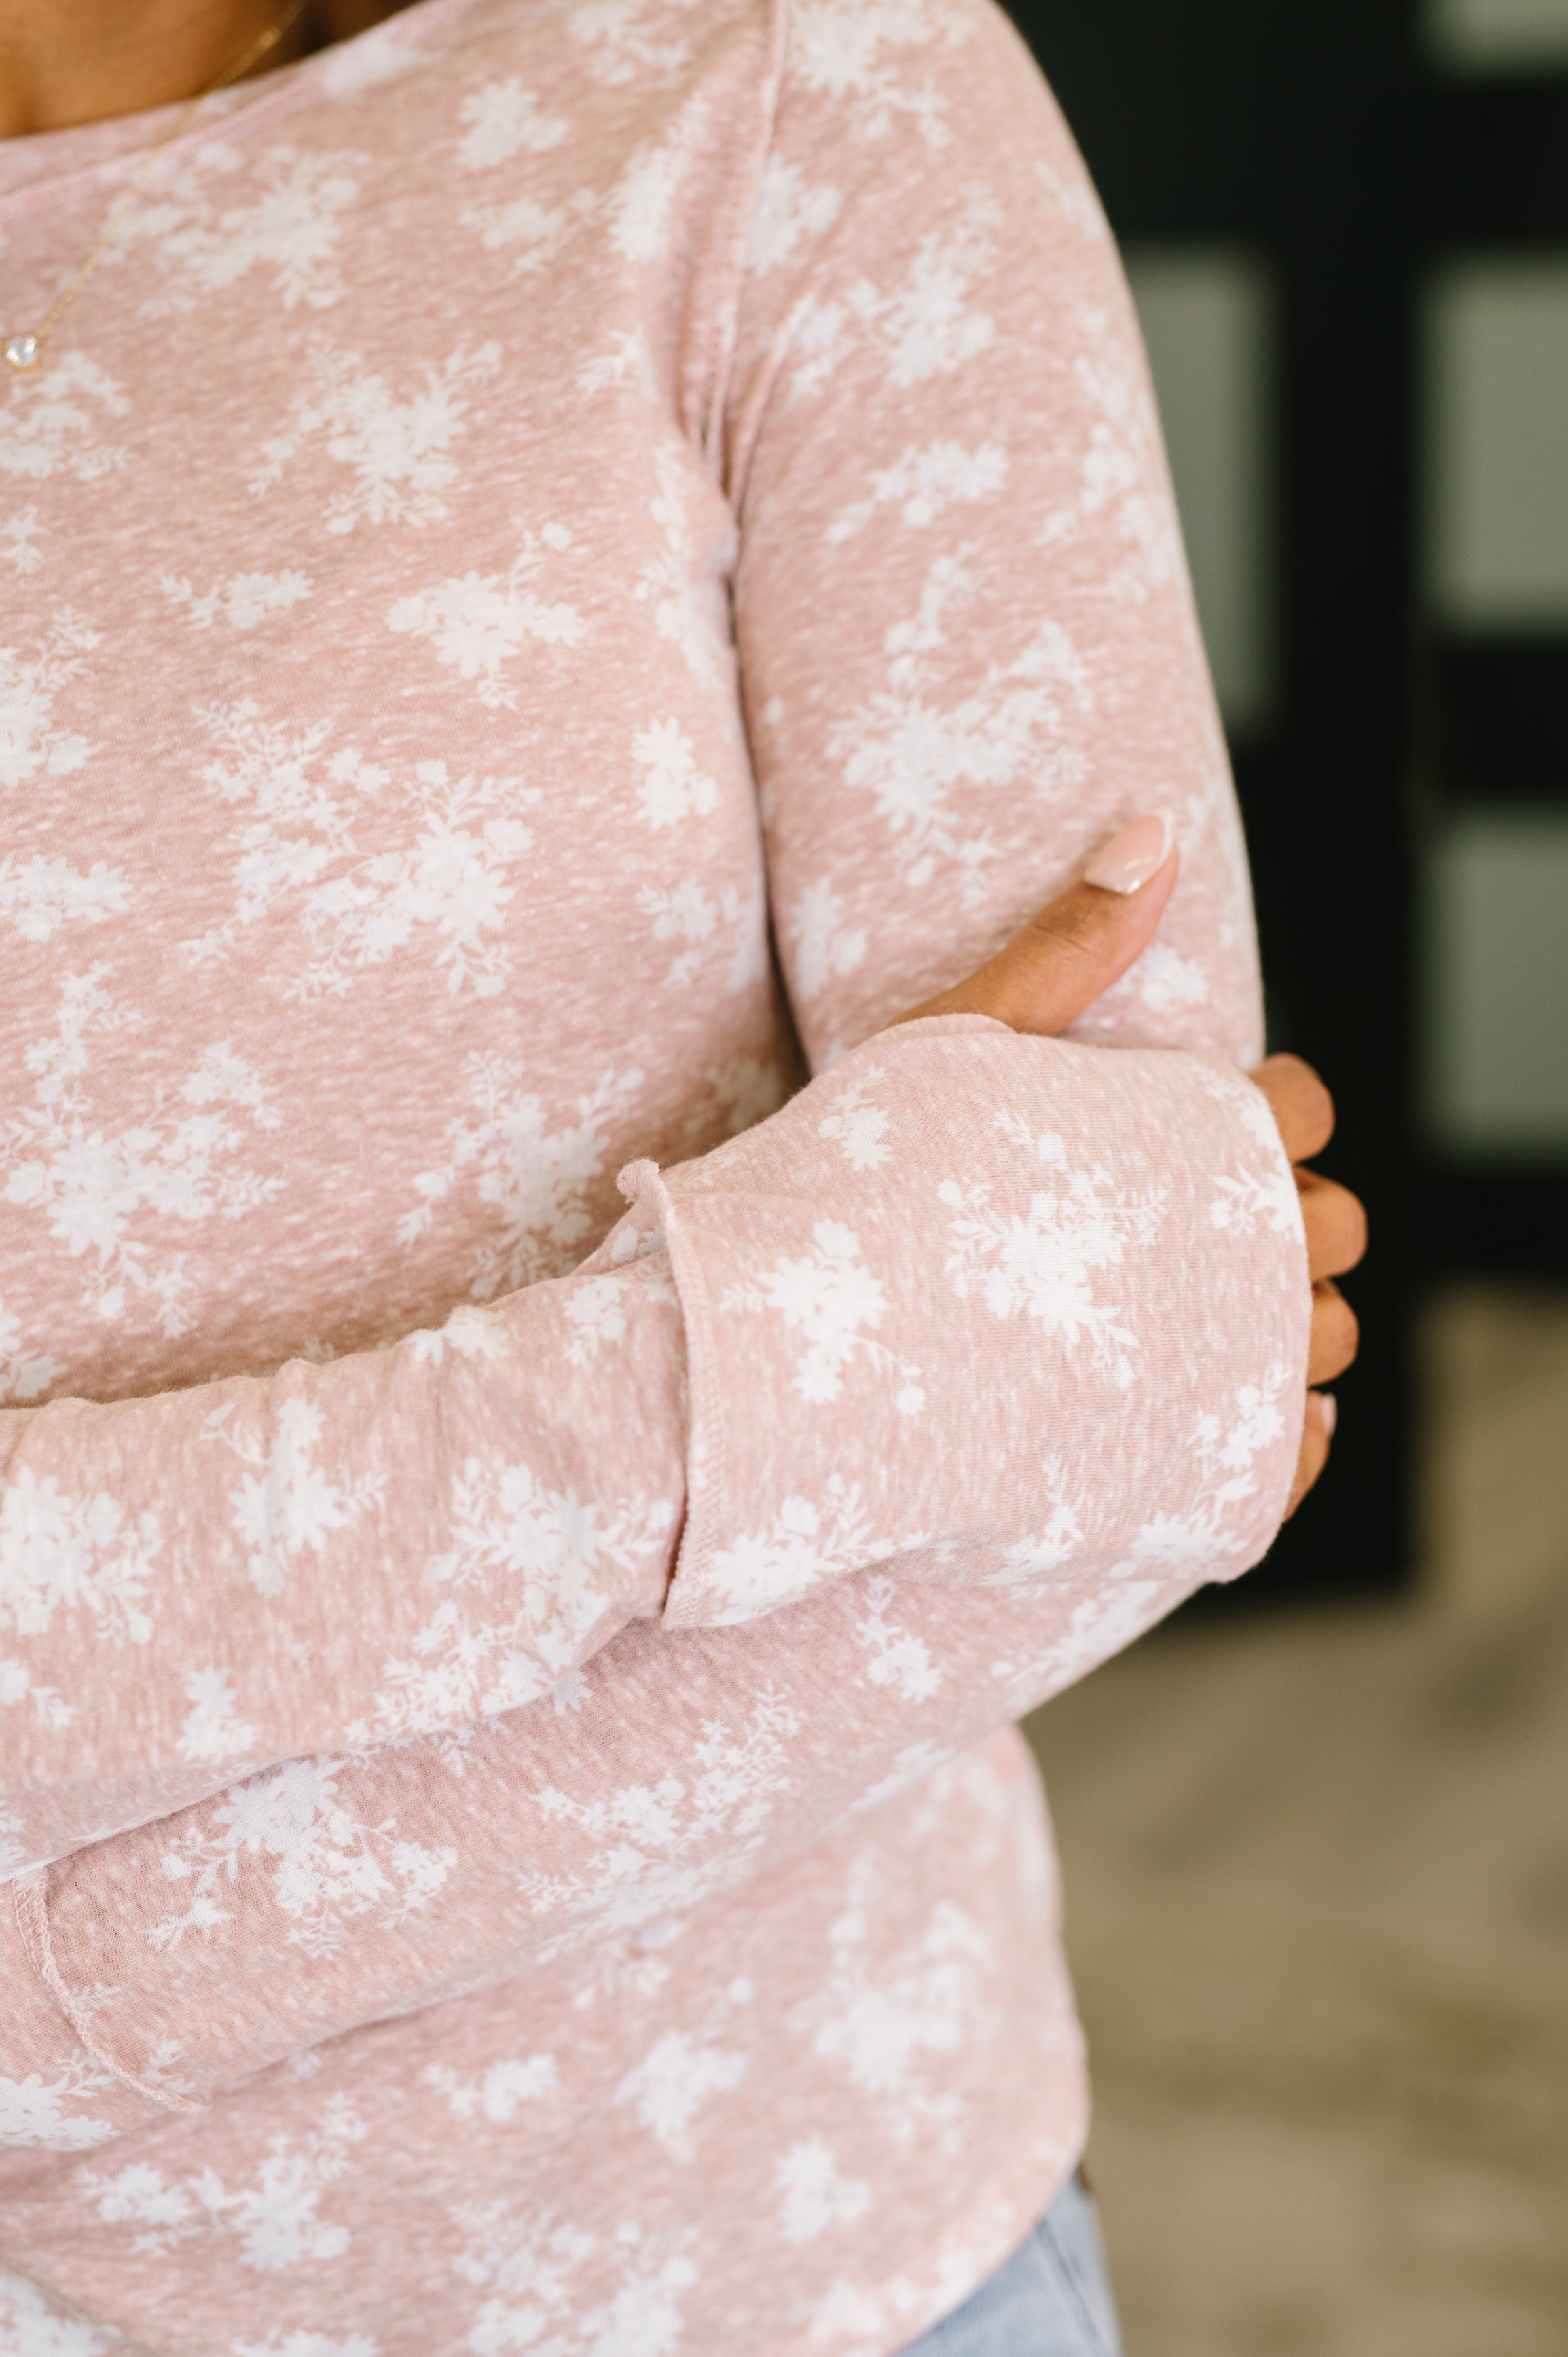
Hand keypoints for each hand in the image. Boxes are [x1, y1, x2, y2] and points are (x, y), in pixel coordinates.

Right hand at [896, 813, 1366, 1519]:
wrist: (781, 1349)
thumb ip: (1070, 943)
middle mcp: (1241, 1262)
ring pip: (1323, 1344)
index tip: (1205, 1133)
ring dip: (1289, 1323)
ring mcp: (1221, 1383)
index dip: (1264, 1116)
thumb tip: (1154, 835)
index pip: (1301, 1112)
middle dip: (1285, 1216)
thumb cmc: (853, 1181)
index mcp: (1202, 1141)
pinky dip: (1294, 1434)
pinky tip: (1257, 1413)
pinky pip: (1293, 1461)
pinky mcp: (1190, 1485)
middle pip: (1328, 1229)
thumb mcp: (958, 1033)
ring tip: (1206, 1317)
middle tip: (1191, 1225)